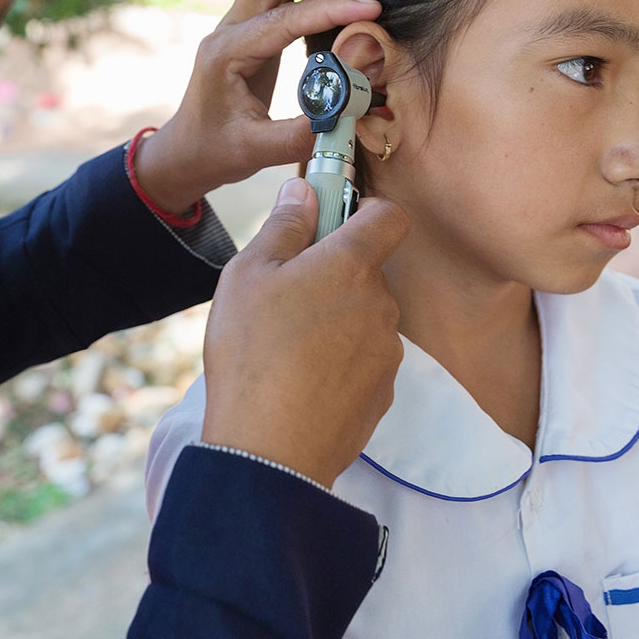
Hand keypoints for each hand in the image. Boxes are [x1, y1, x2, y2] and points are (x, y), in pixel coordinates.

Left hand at [131, 0, 378, 214]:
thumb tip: (349, 115)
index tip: (371, 9)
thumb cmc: (216, 152)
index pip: (283, 21)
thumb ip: (299, 135)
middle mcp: (228, 31)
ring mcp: (235, 25)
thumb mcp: (255, 153)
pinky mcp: (246, 28)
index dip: (328, 11)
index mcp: (226, 55)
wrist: (186, 151)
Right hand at [201, 178, 407, 487]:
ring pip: (364, 317)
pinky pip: (364, 359)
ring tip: (287, 346)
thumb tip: (305, 189)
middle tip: (286, 295)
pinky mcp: (383, 393)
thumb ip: (284, 224)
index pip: (389, 216)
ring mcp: (387, 352)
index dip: (365, 210)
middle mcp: (381, 304)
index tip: (331, 223)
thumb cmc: (253, 351)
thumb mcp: (249, 273)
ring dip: (337, 319)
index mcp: (351, 265)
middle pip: (368, 271)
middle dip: (334, 273)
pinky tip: (302, 380)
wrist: (269, 449)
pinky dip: (341, 361)